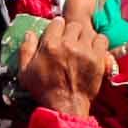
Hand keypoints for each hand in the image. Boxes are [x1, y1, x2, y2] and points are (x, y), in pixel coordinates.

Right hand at [14, 0, 114, 117]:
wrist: (66, 105)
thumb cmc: (45, 90)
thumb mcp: (26, 72)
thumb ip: (26, 50)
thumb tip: (30, 34)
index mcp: (50, 45)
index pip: (57, 22)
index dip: (58, 27)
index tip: (59, 34)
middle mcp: (68, 44)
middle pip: (73, 25)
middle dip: (72, 32)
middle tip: (71, 41)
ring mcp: (84, 50)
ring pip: (88, 31)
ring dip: (85, 37)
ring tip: (83, 46)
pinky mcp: (98, 58)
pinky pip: (101, 39)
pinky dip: (98, 43)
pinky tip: (94, 50)